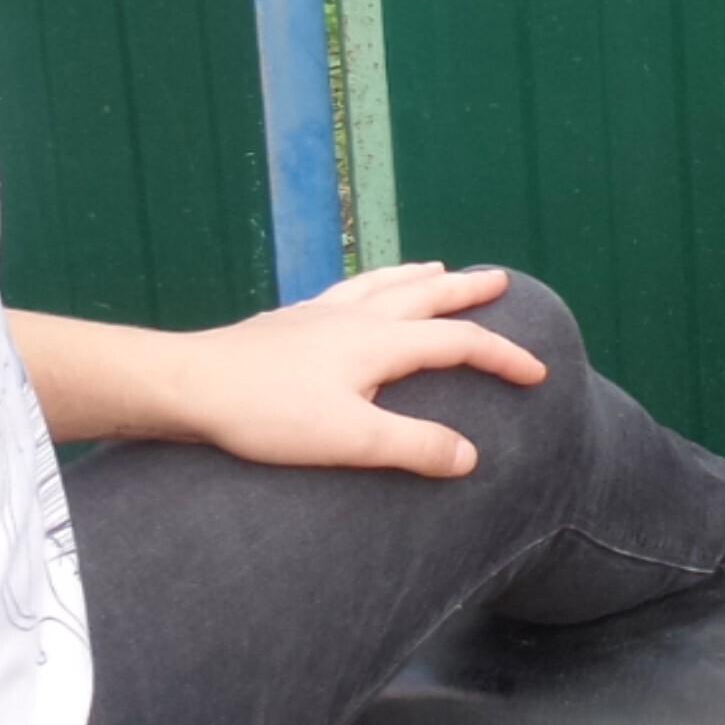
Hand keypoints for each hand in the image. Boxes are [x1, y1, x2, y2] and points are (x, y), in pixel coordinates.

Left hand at [167, 261, 548, 476]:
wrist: (187, 385)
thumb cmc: (265, 415)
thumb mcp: (349, 441)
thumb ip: (413, 447)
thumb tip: (470, 456)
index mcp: (378, 343)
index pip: (458, 343)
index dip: (503, 357)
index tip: (537, 373)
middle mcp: (354, 318)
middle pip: (425, 295)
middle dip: (467, 291)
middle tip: (500, 279)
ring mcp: (318, 314)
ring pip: (382, 283)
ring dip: (417, 277)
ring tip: (437, 268)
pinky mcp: (288, 321)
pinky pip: (345, 289)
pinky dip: (369, 283)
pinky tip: (357, 292)